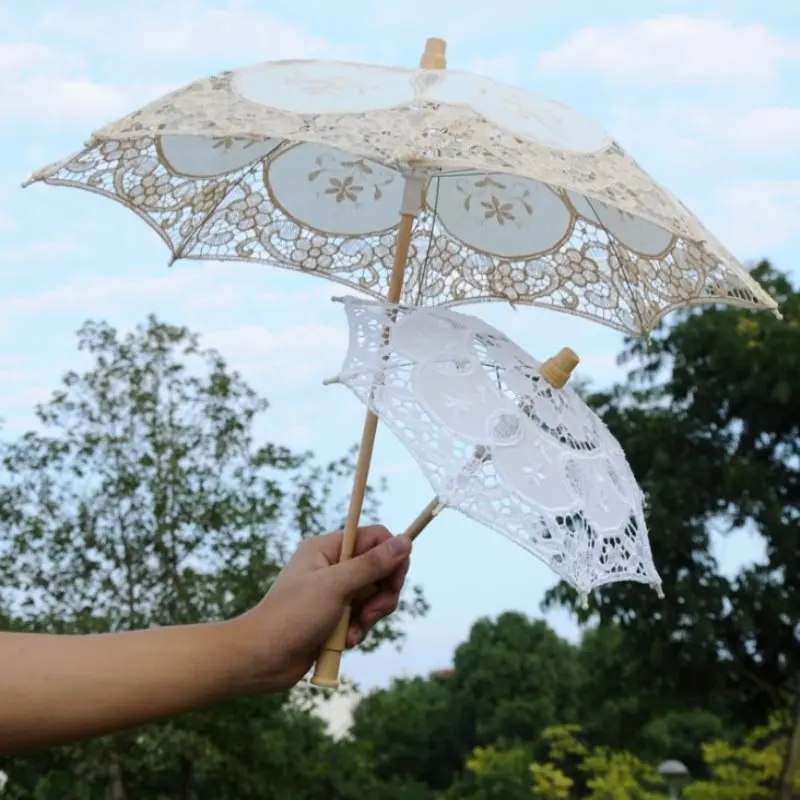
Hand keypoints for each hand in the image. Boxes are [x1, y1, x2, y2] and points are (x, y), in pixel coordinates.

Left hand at [231, 525, 411, 691]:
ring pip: (374, 596)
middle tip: (371, 612)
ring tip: (351, 632)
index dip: (391, 556)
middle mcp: (332, 566)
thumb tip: (405, 542)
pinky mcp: (335, 616)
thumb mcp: (336, 586)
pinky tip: (344, 641)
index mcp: (328, 549)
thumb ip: (372, 564)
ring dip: (369, 616)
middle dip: (381, 594)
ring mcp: (334, 592)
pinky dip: (359, 629)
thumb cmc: (293, 616)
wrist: (262, 658)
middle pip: (379, 569)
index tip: (393, 580)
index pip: (374, 538)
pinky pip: (362, 617)